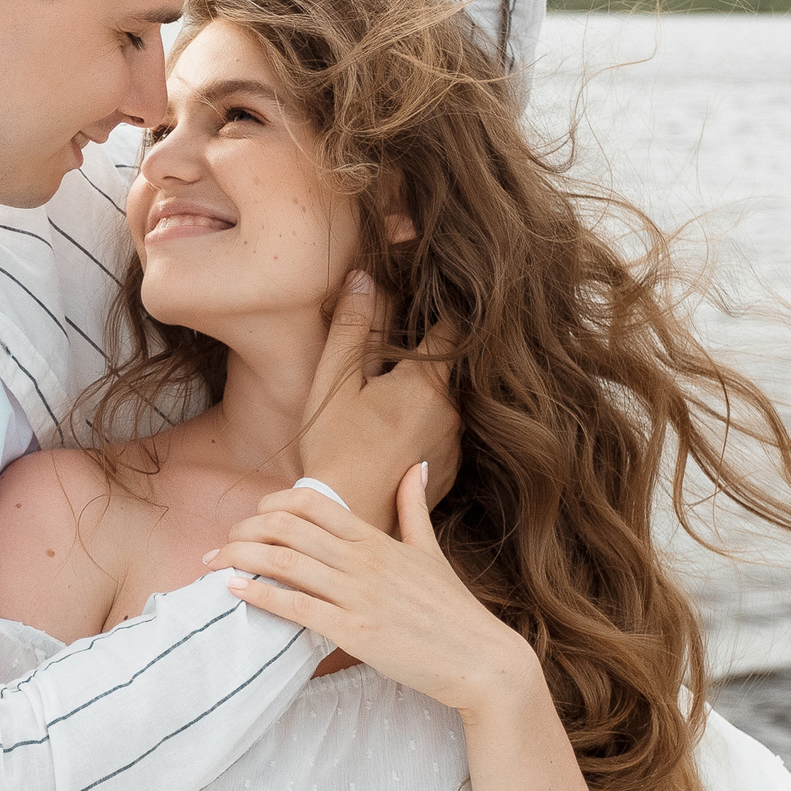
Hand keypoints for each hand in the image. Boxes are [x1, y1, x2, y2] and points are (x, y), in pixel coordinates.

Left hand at [212, 462, 540, 718]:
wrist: (481, 660)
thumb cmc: (453, 610)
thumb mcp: (430, 550)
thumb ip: (413, 507)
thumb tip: (416, 466)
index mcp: (377, 539)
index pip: (312, 503)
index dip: (273, 503)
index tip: (254, 515)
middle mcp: (363, 561)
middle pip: (288, 527)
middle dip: (245, 529)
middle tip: (223, 541)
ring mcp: (358, 595)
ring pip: (285, 562)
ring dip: (241, 557)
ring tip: (214, 561)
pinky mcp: (354, 632)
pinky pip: (295, 606)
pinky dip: (259, 595)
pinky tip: (234, 589)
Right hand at [293, 272, 458, 535]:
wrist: (348, 515)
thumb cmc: (335, 448)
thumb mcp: (335, 382)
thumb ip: (352, 328)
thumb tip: (365, 276)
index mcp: (426, 382)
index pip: (450, 330)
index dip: (440, 313)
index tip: (429, 303)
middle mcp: (452, 411)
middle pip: (449, 369)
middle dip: (425, 360)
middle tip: (396, 358)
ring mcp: (455, 444)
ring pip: (447, 404)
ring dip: (426, 398)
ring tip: (390, 404)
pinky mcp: (450, 471)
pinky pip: (444, 436)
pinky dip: (426, 429)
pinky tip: (396, 438)